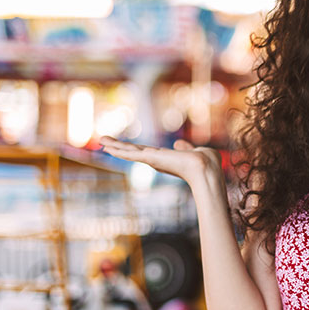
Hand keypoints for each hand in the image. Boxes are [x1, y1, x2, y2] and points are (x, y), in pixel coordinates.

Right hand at [98, 136, 222, 187]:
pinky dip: (119, 150)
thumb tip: (179, 143)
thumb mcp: (195, 151)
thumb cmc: (207, 162)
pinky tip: (107, 146)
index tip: (124, 146)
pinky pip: (131, 153)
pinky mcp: (150, 159)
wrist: (206, 169)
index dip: (135, 148)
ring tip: (101, 140)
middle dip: (120, 147)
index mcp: (166, 158)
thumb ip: (186, 147)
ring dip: (115, 146)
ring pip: (130, 151)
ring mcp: (153, 160)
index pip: (147, 152)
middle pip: (134, 151)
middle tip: (104, 142)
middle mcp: (157, 160)